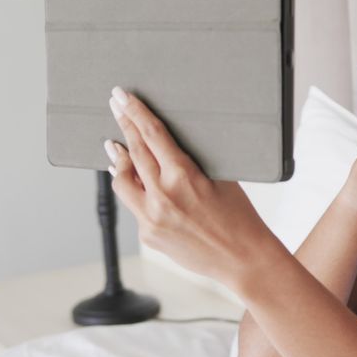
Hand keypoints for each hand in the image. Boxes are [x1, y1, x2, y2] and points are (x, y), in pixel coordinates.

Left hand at [104, 86, 274, 290]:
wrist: (242, 258)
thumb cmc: (239, 216)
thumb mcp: (220, 179)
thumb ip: (190, 162)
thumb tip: (167, 144)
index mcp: (184, 176)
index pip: (152, 135)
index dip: (135, 112)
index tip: (122, 97)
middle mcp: (163, 196)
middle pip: (134, 152)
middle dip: (122, 126)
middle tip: (114, 107)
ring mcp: (152, 219)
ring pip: (122, 181)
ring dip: (118, 161)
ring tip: (114, 147)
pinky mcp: (148, 236)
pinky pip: (134, 206)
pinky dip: (134, 191)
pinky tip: (134, 183)